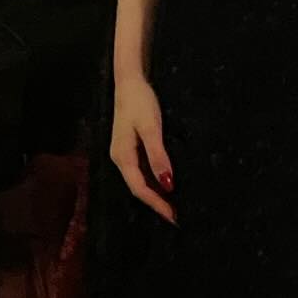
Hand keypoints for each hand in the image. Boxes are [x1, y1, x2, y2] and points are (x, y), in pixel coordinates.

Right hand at [110, 73, 176, 224]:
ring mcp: (125, 153)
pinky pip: (142, 170)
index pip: (139, 188)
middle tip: (177, 217)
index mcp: (122, 157)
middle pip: (138, 187)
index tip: (173, 217)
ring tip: (174, 205)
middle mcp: (121, 158)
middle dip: (156, 203)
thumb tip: (168, 184)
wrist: (130, 81)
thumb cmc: (140, 102)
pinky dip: (155, 180)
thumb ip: (158, 156)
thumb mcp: (151, 128)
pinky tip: (167, 183)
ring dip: (156, 193)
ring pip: (140, 180)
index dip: (156, 204)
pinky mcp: (131, 147)